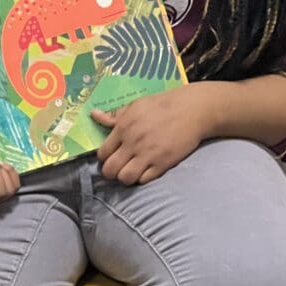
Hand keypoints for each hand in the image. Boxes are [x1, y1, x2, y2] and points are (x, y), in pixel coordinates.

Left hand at [93, 87, 211, 184]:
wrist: (192, 110)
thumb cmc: (163, 105)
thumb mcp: (136, 106)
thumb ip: (115, 115)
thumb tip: (94, 115)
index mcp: (123, 127)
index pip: (102, 153)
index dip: (105, 158)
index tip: (113, 157)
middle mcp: (132, 143)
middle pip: (110, 170)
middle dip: (112, 172)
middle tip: (120, 168)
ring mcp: (148, 154)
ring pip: (125, 178)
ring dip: (127, 177)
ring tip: (133, 171)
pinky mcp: (163, 163)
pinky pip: (145, 180)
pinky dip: (144, 178)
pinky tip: (147, 170)